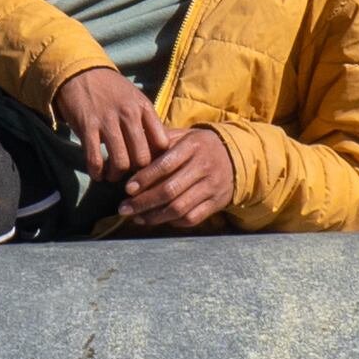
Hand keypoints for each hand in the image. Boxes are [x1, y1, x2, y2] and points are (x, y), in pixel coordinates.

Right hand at [55, 65, 176, 188]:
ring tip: (112, 176)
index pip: (162, 143)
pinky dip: (96, 173)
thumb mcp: (135, 99)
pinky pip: (95, 159)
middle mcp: (129, 114)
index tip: (150, 165)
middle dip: (137, 173)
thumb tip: (160, 150)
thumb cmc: (111, 90)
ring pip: (121, 162)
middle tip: (131, 175)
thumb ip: (146, 121)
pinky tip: (97, 174)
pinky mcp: (87, 126)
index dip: (157, 160)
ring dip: (116, 175)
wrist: (80, 72)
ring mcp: (107, 120)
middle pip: (142, 158)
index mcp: (144, 108)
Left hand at [112, 122, 238, 231]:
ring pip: (180, 208)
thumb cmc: (197, 146)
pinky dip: (174, 222)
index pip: (165, 164)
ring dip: (155, 216)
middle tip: (124, 208)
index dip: (145, 178)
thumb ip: (158, 141)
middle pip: (170, 190)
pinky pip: (193, 218)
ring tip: (137, 217)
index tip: (127, 189)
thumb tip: (129, 151)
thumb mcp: (182, 136)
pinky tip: (158, 220)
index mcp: (193, 146)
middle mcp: (204, 166)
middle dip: (144, 202)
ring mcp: (212, 186)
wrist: (234, 156)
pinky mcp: (217, 202)